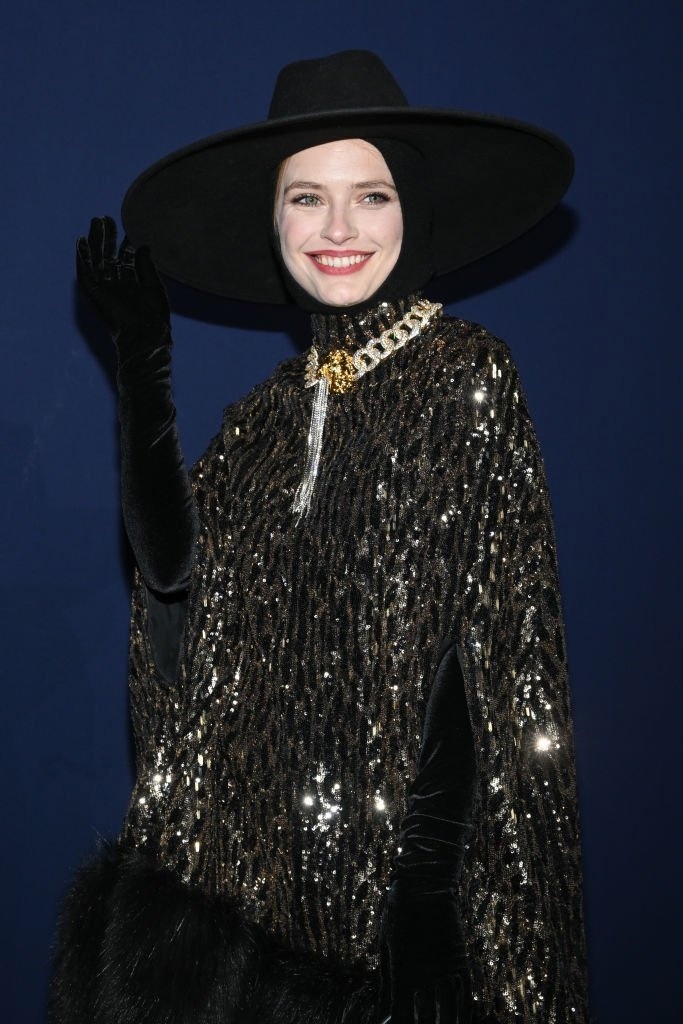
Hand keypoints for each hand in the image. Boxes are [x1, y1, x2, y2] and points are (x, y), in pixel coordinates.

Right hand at [76, 216, 169, 350]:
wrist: (145, 335)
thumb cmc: (154, 316)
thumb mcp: (153, 286)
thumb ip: (146, 266)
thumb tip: (143, 245)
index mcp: (132, 286)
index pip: (125, 260)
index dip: (126, 244)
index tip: (129, 229)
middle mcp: (117, 286)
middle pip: (109, 257)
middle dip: (108, 238)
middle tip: (106, 218)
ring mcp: (105, 290)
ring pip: (97, 261)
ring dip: (95, 242)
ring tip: (95, 222)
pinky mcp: (94, 294)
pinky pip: (85, 273)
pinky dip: (82, 257)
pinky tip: (81, 241)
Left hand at [378, 881, 471, 1023]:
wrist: (425, 883)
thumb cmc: (398, 912)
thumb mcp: (386, 945)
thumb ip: (386, 981)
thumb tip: (382, 1010)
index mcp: (402, 973)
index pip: (400, 1018)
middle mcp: (425, 976)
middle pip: (426, 1020)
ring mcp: (445, 969)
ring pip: (449, 1013)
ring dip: (445, 1023)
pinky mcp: (461, 960)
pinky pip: (466, 996)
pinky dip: (463, 1012)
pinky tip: (460, 1020)